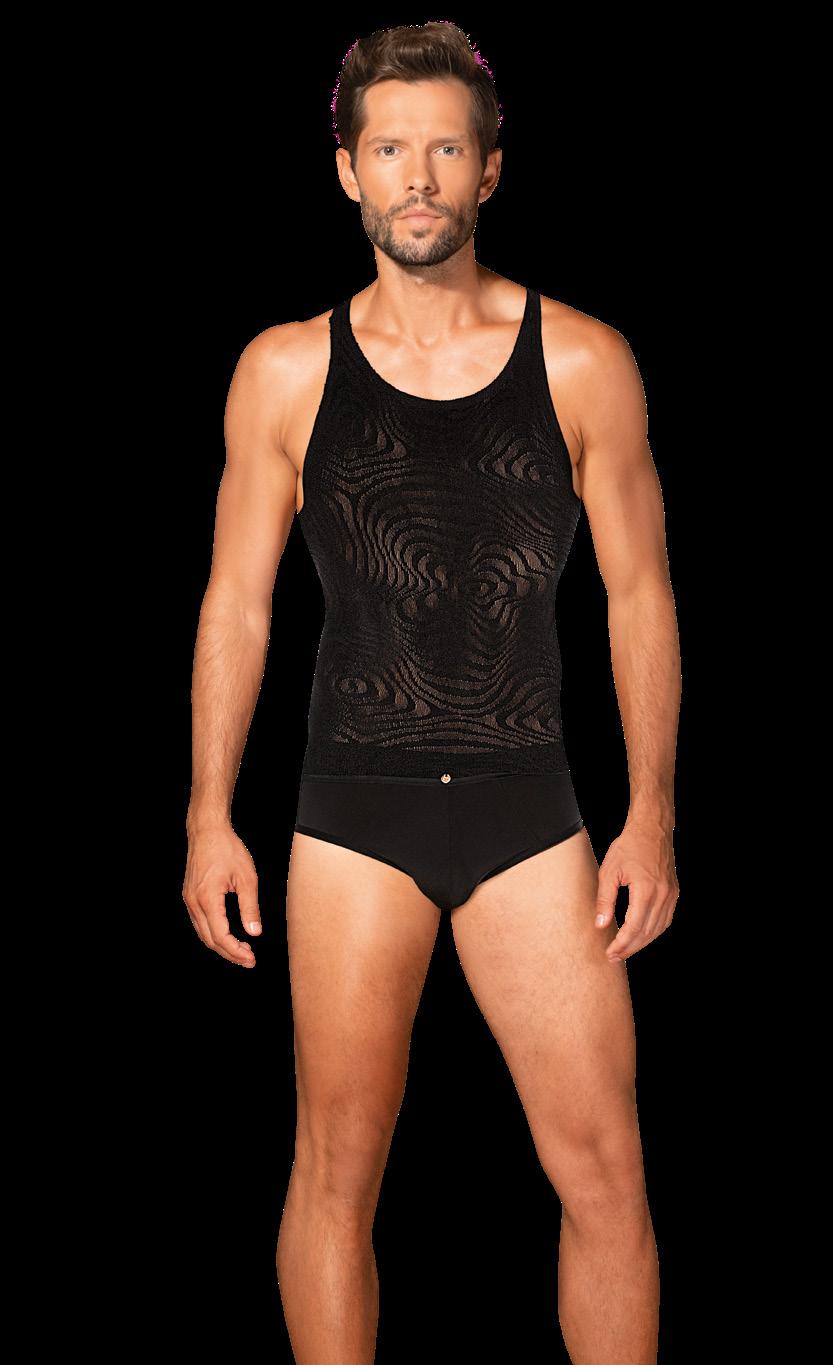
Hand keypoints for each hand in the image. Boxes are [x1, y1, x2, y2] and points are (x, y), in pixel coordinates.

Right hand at [182, 820, 261, 966]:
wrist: (207, 831)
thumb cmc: (227, 849)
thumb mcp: (246, 878)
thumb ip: (250, 908)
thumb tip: (254, 932)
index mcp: (208, 899)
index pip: (221, 937)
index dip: (236, 952)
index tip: (251, 959)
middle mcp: (194, 902)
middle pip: (210, 940)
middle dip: (229, 954)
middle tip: (248, 960)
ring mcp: (189, 900)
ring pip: (203, 933)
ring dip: (221, 945)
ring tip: (241, 950)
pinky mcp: (190, 896)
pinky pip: (200, 923)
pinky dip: (213, 933)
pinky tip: (227, 934)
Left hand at [594, 814, 678, 963]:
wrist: (652, 829)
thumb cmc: (629, 846)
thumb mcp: (609, 871)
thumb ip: (605, 900)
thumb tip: (601, 925)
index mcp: (646, 890)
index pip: (633, 927)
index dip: (621, 944)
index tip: (610, 953)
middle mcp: (663, 895)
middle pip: (646, 933)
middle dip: (630, 948)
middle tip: (614, 956)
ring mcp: (671, 895)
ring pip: (658, 929)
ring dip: (641, 943)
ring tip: (625, 950)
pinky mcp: (674, 893)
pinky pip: (665, 920)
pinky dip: (653, 932)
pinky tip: (642, 936)